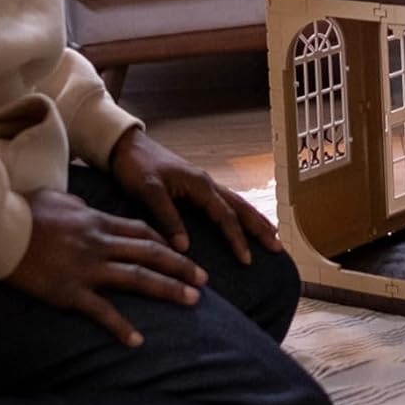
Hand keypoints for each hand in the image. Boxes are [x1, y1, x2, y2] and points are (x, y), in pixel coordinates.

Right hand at [6, 188, 207, 346]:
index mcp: (96, 221)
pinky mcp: (70, 291)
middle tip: (205, 280)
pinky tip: (137, 340)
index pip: (142, 231)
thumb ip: (78, 205)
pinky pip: (102, 311)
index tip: (183, 253)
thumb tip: (86, 208)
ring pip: (138, 277)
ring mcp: (87, 268)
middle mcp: (99, 243)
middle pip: (151, 253)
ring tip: (192, 300)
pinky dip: (121, 327)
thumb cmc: (21, 211)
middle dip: (181, 267)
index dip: (166, 243)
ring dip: (168, 289)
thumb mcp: (56, 199)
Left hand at [110, 127, 282, 266]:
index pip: (225, 216)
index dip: (237, 239)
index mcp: (199, 185)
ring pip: (237, 203)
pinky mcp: (196, 186)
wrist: (125, 145)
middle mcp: (207, 183)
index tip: (247, 260)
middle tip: (278, 247)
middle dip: (260, 228)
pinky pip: (226, 201)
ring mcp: (203, 184)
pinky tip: (243, 221)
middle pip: (241, 208)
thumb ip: (167, 217)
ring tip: (273, 235)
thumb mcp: (148, 191)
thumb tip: (185, 247)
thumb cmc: (135, 166)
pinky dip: (240, 213)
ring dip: (255, 220)